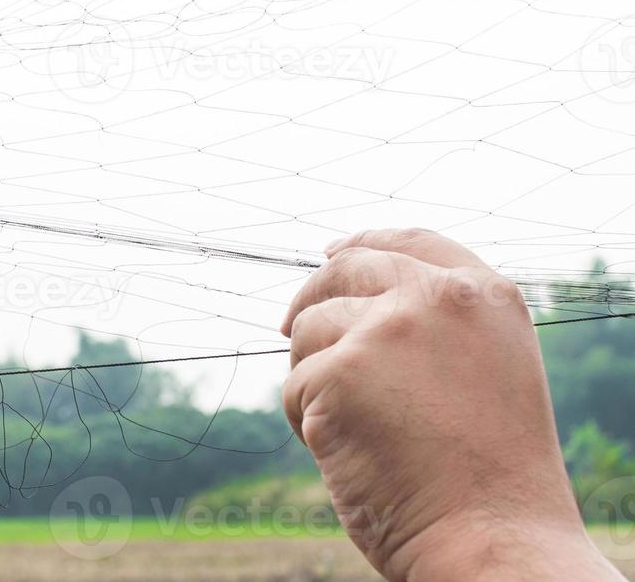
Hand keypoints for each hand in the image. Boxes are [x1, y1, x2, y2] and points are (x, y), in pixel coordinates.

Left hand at [281, 228, 618, 579]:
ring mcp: (384, 331)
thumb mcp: (491, 369)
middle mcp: (437, 299)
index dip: (364, 242)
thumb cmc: (492, 474)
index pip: (411, 242)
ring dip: (313, 374)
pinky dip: (306, 419)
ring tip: (356, 427)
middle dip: (312, 296)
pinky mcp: (338, 372)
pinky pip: (295, 385)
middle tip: (288, 327)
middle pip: (345, 270)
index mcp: (485, 296)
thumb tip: (354, 295)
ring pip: (310, 330)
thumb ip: (440, 324)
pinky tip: (345, 451)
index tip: (331, 251)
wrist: (494, 539)